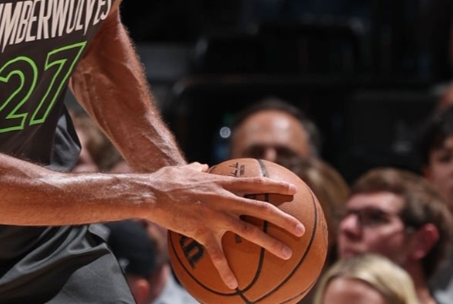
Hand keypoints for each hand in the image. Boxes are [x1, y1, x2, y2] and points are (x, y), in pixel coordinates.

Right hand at [147, 163, 303, 289]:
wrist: (151, 194)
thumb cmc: (164, 181)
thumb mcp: (183, 170)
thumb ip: (195, 169)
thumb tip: (202, 166)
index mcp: (221, 184)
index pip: (255, 183)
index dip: (275, 186)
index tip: (294, 191)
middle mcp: (223, 199)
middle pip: (260, 207)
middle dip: (283, 217)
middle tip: (301, 228)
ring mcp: (215, 216)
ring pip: (249, 231)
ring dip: (270, 243)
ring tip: (288, 254)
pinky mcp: (202, 232)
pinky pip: (218, 255)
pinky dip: (226, 271)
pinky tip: (235, 285)